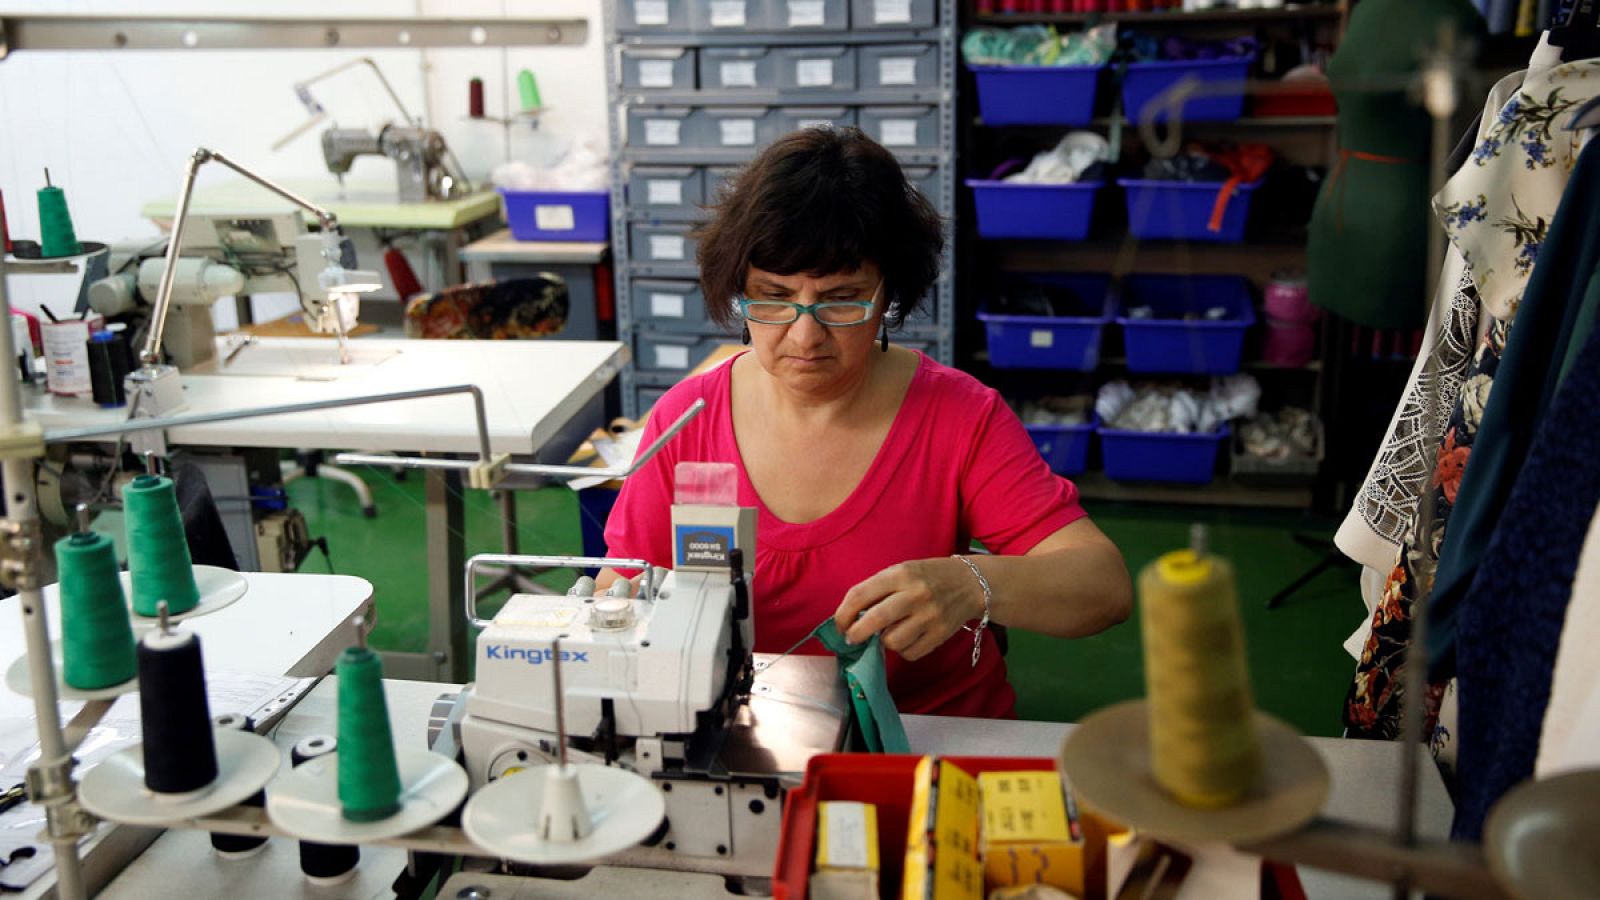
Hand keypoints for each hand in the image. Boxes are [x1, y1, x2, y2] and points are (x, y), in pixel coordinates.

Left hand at [833, 559, 981, 660]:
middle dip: (855, 634)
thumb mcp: (902, 571)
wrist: (970, 583)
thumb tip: (851, 618)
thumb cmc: (927, 577)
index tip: (840, 624)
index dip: (843, 614)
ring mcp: (930, 616)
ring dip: (884, 642)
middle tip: (851, 638)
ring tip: (889, 633)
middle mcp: (915, 594)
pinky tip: (907, 638)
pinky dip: (902, 650)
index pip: (860, 595)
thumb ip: (878, 590)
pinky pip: (909, 653)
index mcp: (901, 574)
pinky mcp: (940, 634)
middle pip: (873, 620)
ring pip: (891, 641)